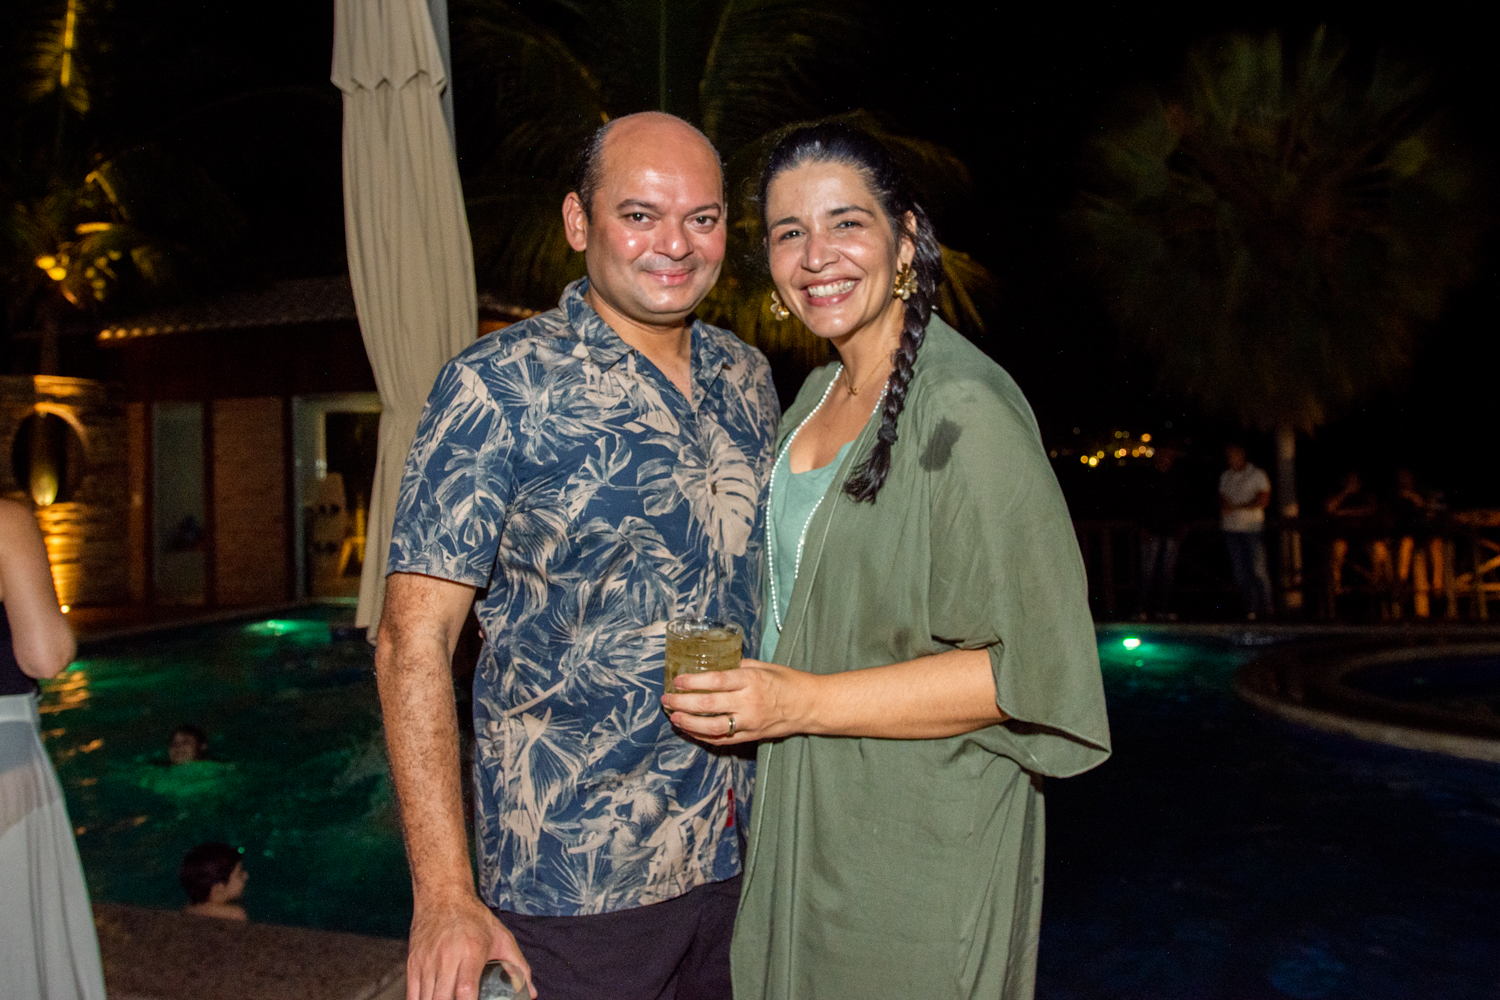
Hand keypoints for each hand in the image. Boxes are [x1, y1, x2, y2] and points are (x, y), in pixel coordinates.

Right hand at [407, 891, 535, 999]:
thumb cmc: (474, 918)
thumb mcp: (502, 938)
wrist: (442, 895)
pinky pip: (411, 994)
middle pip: (442, 999)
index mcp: (471, 951)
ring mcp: (427, 961)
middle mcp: (446, 957)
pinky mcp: (413, 963)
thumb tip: (530, 993)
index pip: (466, 989)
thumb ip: (519, 967)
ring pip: (425, 999)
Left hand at [661, 659, 816, 743]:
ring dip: (689, 724)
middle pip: (709, 705)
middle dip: (683, 703)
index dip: (693, 682)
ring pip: (713, 727)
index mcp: (751, 680)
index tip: (677, 681)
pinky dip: (704, 737)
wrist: (810, 705)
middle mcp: (749, 702)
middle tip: (666, 700)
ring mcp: (750, 722)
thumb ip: (739, 666)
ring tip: (674, 718)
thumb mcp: (764, 666)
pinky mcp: (752, 736)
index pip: (716, 681)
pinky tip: (691, 731)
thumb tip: (714, 666)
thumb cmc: (788, 681)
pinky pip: (723, 740)